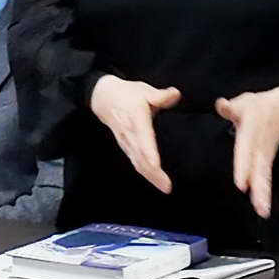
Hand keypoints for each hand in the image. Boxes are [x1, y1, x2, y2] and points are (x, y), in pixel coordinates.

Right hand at [89, 75, 181, 193]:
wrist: (103, 98)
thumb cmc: (127, 94)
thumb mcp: (143, 90)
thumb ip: (160, 95)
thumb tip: (176, 94)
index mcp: (136, 119)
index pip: (143, 138)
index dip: (149, 153)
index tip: (157, 166)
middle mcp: (130, 134)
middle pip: (140, 157)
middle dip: (153, 173)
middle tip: (167, 187)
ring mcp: (126, 142)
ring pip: (137, 162)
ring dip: (150, 176)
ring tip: (165, 188)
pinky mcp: (126, 146)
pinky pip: (135, 162)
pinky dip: (145, 173)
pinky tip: (155, 180)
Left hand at [215, 85, 278, 218]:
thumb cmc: (256, 107)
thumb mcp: (244, 102)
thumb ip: (230, 108)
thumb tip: (221, 104)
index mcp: (252, 129)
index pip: (246, 149)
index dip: (244, 166)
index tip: (241, 185)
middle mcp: (260, 143)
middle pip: (259, 166)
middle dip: (257, 186)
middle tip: (257, 206)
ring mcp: (266, 152)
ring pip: (264, 174)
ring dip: (263, 193)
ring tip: (262, 211)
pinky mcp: (268, 159)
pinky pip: (266, 176)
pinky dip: (264, 192)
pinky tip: (262, 208)